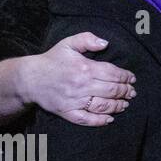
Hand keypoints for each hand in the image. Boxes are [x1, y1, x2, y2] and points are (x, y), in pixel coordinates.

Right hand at [11, 33, 136, 125]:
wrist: (28, 78)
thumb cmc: (51, 60)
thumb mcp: (68, 44)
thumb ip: (87, 39)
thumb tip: (106, 43)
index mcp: (85, 68)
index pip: (113, 74)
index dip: (126, 77)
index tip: (132, 79)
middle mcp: (81, 85)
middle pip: (111, 90)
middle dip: (125, 92)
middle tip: (132, 92)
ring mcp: (74, 100)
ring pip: (102, 106)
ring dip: (117, 106)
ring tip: (125, 104)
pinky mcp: (66, 112)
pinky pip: (85, 119)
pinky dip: (99, 121)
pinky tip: (109, 119)